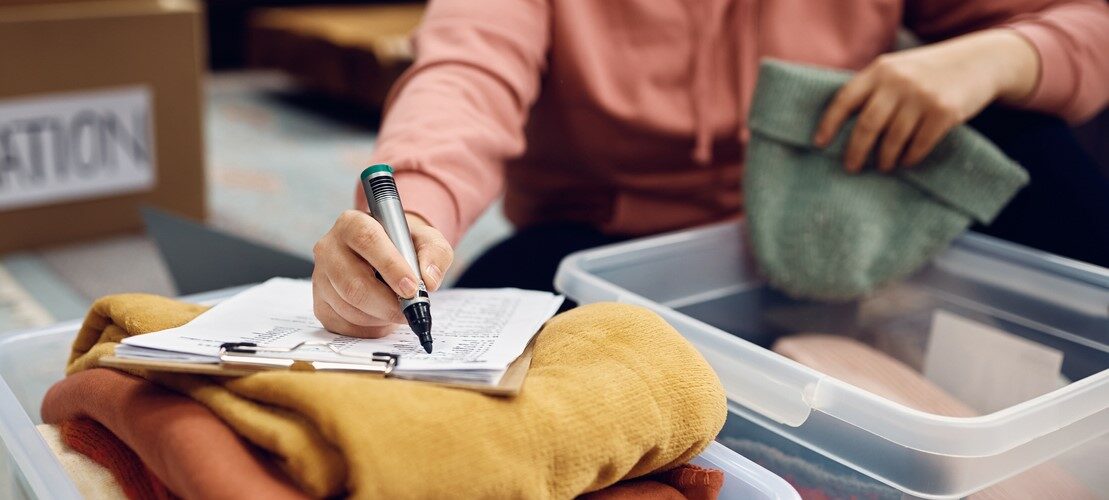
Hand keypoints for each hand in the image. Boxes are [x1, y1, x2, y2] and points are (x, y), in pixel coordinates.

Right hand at [312, 211, 452, 337]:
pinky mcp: (320, 303)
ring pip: (349, 307)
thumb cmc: (405, 247)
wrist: (388, 257)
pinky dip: (369, 329)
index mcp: (352, 223)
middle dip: (387, 304)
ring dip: (380, 317)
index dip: (391, 266)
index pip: (367, 241)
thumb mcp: (428, 241)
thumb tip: (429, 280)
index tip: (412, 288)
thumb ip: (435, 254)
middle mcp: (329, 248)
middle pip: (354, 283)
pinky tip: (382, 317)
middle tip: (409, 311)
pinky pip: (343, 325)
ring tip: (397, 310)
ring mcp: (321, 277)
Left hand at [813, 29, 1038, 172]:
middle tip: (851, 168)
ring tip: (883, 166)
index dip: (829, 123)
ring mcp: (922, 96)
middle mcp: (898, 81)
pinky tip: (906, 161)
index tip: (819, 144)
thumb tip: (842, 130)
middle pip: (867, 126)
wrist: (978, 61)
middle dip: (855, 151)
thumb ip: (874, 90)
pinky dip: (909, 158)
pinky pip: (918, 145)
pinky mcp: (944, 112)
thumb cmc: (928, 73)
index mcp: (880, 70)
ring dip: (885, 159)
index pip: (845, 99)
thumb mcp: (898, 70)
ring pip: (893, 140)